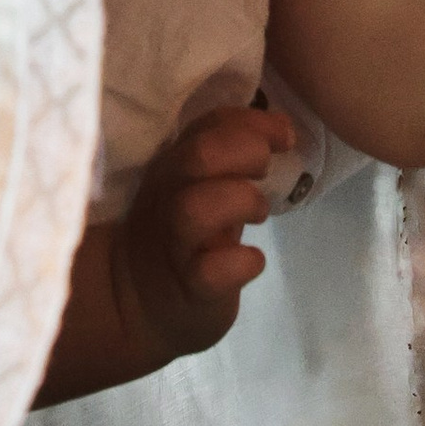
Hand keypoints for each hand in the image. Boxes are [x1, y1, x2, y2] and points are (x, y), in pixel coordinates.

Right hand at [119, 103, 291, 358]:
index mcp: (174, 164)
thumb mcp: (200, 188)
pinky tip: (252, 260)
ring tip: (258, 214)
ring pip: (197, 209)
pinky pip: (210, 271)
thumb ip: (231, 156)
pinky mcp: (188, 286)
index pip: (209, 124)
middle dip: (244, 152)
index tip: (285, 135)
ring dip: (241, 202)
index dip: (252, 122)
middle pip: (199, 156)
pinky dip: (241, 262)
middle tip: (265, 171)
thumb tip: (282, 124)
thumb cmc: (183, 236)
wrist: (140, 304)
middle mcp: (167, 196)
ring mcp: (174, 243)